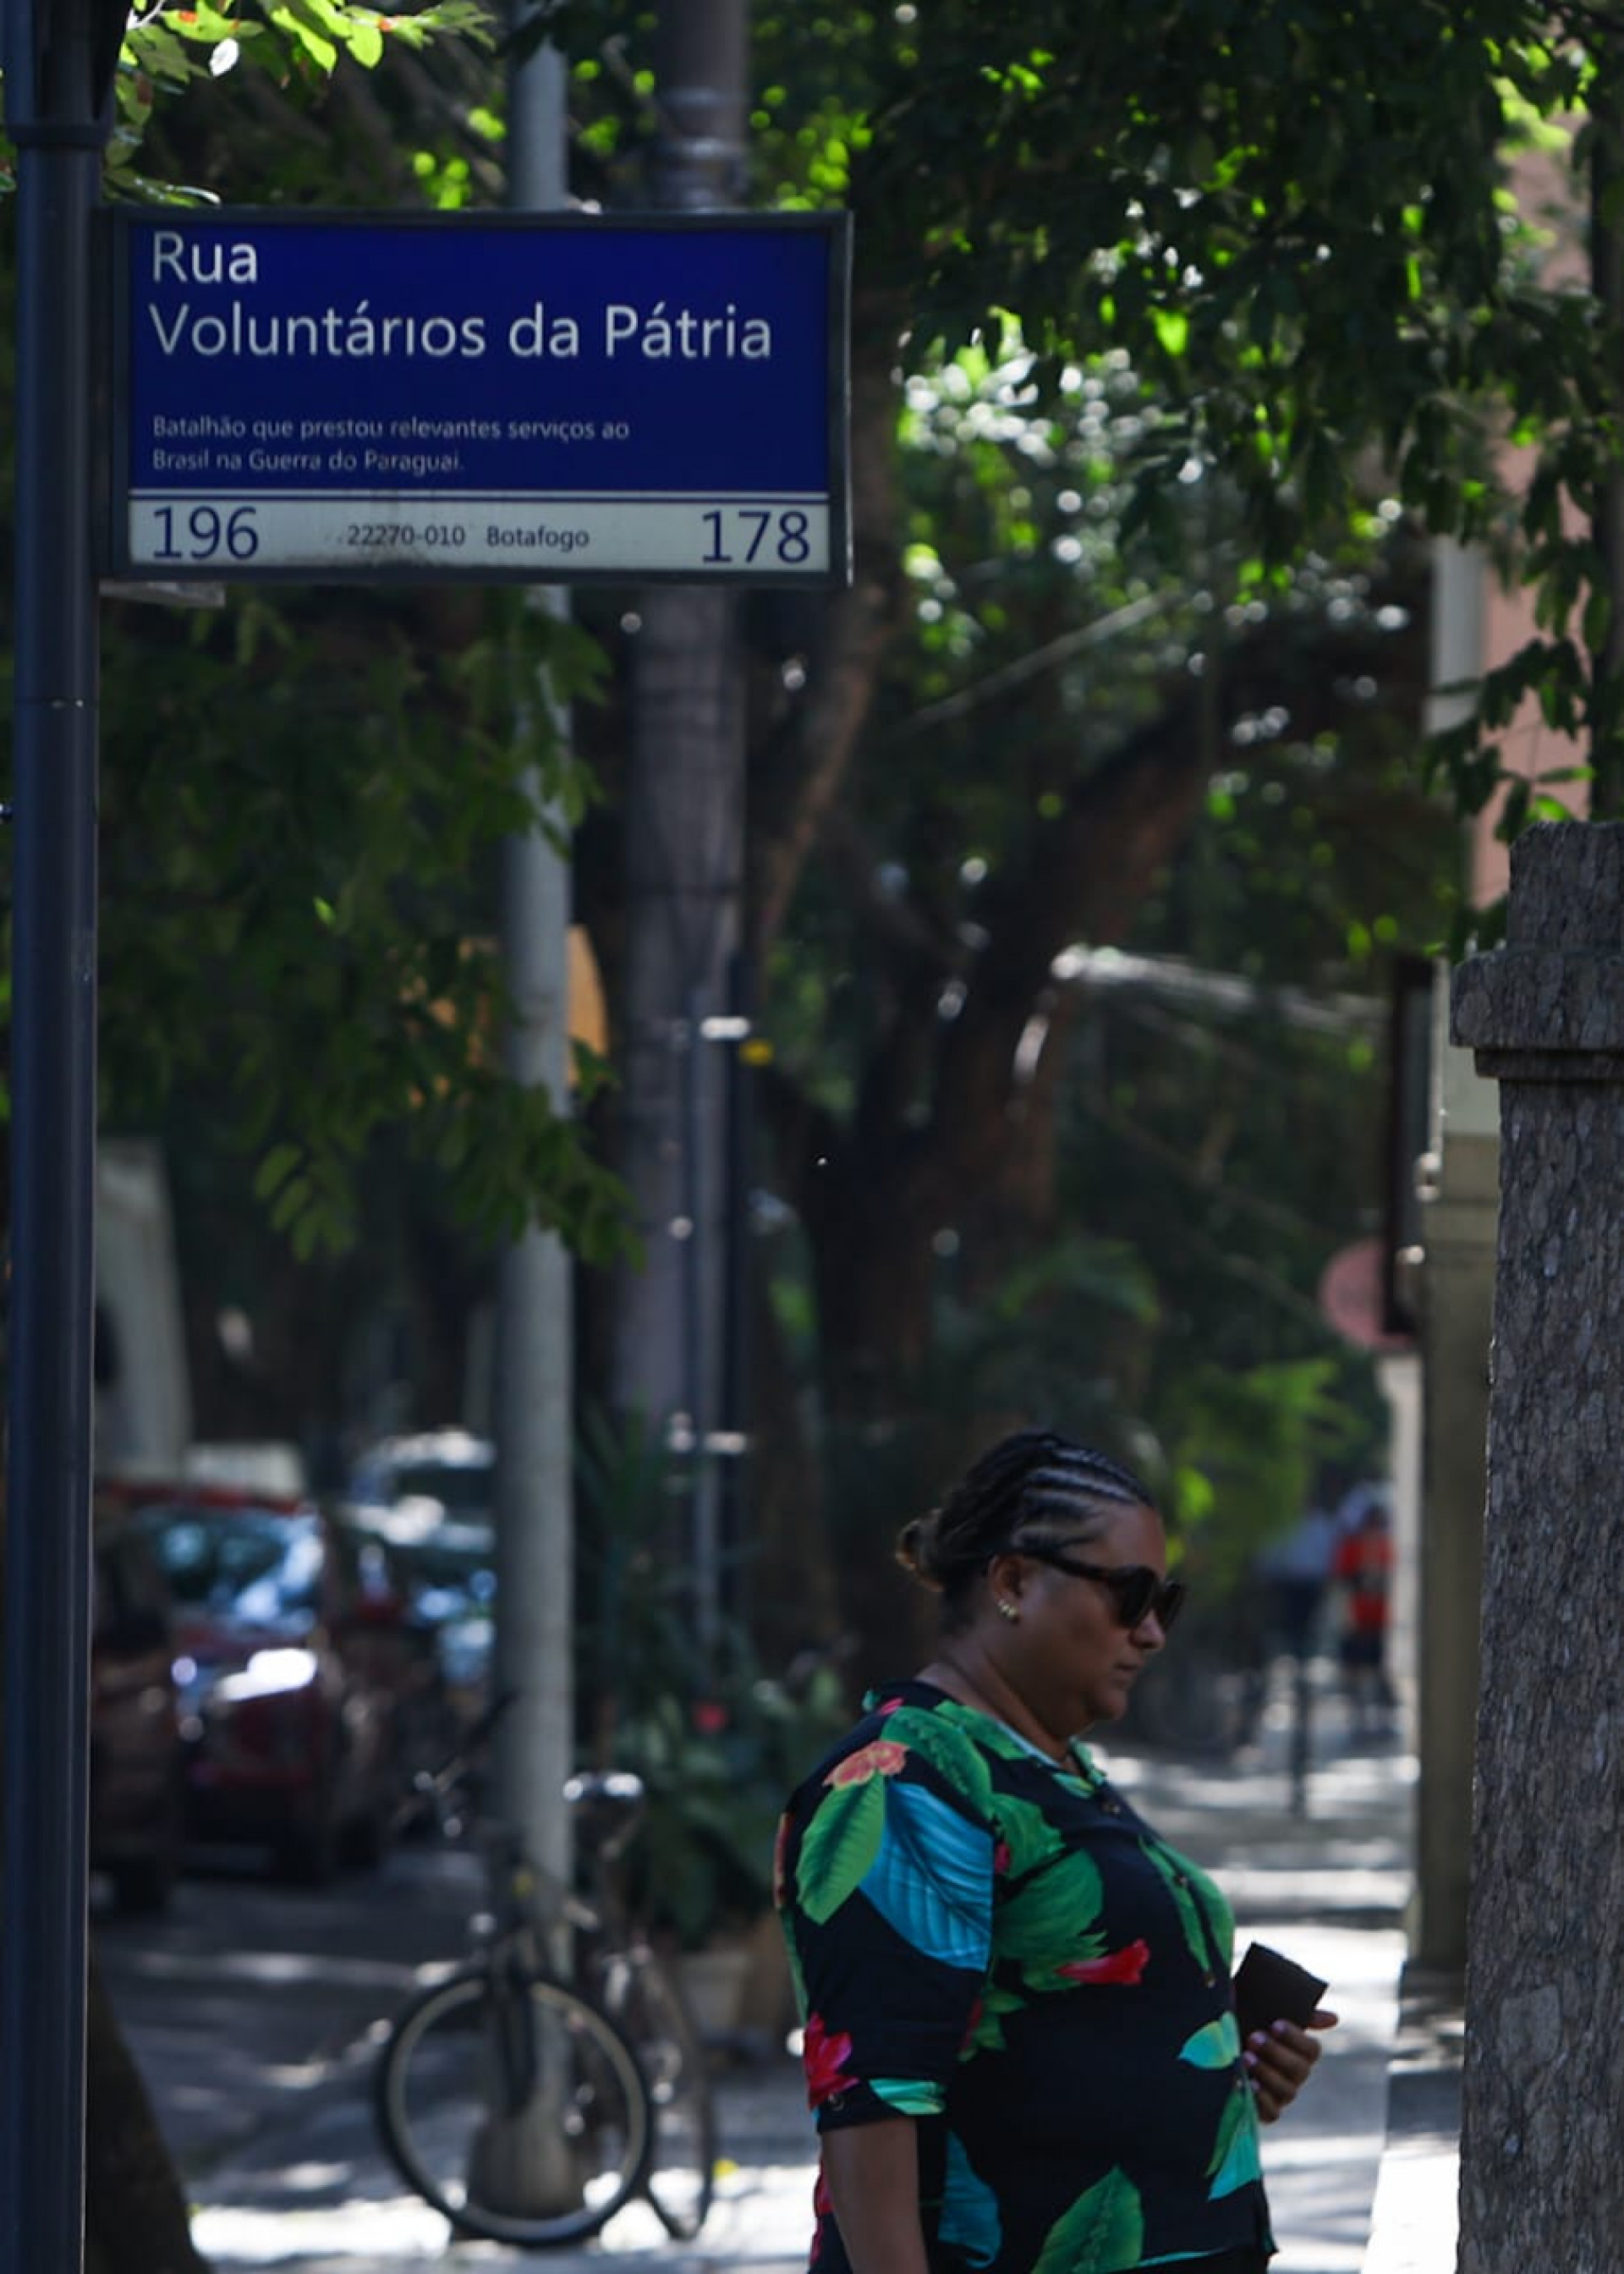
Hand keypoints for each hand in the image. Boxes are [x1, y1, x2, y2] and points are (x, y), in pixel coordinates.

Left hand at [1243, 2007, 1338, 2122]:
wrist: (1215, 2045)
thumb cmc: (1244, 2024)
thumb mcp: (1264, 2011)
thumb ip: (1300, 2014)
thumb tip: (1334, 2019)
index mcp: (1301, 2052)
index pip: (1312, 2050)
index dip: (1295, 2038)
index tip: (1275, 2025)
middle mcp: (1295, 2075)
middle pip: (1299, 2070)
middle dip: (1276, 2053)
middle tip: (1254, 2038)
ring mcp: (1282, 2095)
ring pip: (1287, 2090)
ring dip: (1266, 2073)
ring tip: (1245, 2057)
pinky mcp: (1266, 2112)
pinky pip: (1272, 2113)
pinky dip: (1261, 2099)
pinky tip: (1248, 2084)